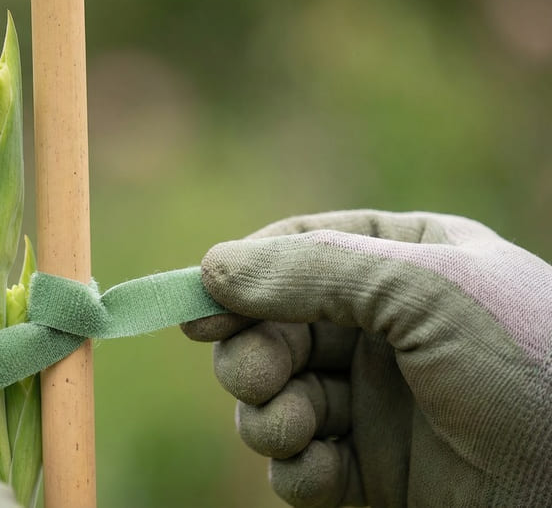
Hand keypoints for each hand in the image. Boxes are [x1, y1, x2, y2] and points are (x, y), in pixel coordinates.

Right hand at [182, 211, 551, 506]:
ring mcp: (375, 402)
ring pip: (276, 395)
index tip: (201, 308)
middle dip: (253, 353)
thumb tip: (211, 268)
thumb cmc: (532, 368)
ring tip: (293, 428)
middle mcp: (382, 328)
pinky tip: (320, 470)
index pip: (298, 249)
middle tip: (259, 377)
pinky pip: (301, 464)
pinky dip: (295, 468)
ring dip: (266, 413)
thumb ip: (314, 271)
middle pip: (273, 325)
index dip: (243, 275)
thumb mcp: (428, 292)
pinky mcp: (372, 472)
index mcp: (405, 262)